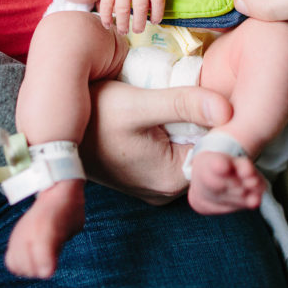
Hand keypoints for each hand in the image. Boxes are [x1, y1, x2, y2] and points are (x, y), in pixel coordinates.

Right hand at [81, 80, 232, 204]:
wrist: (57, 128)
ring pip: (193, 151)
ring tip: (194, 103)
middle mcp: (167, 190)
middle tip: (211, 97)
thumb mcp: (139, 104)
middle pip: (207, 153)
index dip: (226, 125)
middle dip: (212, 126)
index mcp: (172, 180)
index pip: (219, 153)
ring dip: (196, 128)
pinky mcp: (148, 175)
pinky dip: (181, 133)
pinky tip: (177, 114)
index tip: (226, 100)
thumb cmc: (94, 116)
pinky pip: (177, 153)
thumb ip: (184, 104)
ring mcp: (157, 185)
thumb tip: (230, 109)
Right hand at [96, 0, 164, 34]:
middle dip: (139, 23)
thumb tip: (153, 11)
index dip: (158, 13)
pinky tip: (107, 24)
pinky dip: (106, 16)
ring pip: (122, 8)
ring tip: (124, 31)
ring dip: (122, 23)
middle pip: (140, 6)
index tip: (155, 22)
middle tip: (138, 31)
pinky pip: (107, 3)